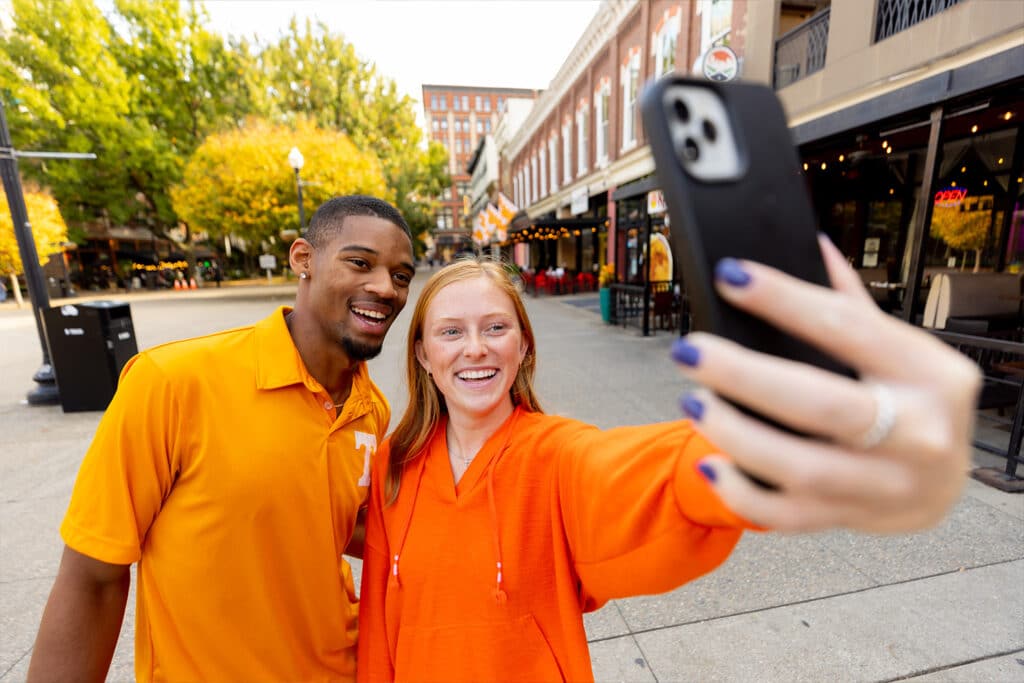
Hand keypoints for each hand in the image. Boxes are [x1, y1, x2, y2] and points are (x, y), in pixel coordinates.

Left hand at [672, 235, 981, 532]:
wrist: (938, 484)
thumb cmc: (912, 402)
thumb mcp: (899, 349)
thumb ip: (850, 304)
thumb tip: (806, 245)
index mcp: (928, 373)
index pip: (847, 327)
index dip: (784, 299)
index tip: (729, 276)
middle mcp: (917, 433)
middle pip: (820, 404)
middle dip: (743, 375)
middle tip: (689, 352)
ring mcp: (886, 485)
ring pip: (799, 468)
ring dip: (734, 434)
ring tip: (691, 404)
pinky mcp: (853, 521)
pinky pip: (786, 516)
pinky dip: (740, 493)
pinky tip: (710, 462)